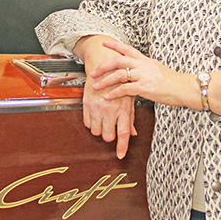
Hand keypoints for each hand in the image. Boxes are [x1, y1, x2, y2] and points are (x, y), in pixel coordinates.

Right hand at [74, 36, 137, 158]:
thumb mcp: (129, 97)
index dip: (122, 147)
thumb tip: (133, 134)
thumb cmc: (120, 80)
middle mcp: (109, 110)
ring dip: (100, 129)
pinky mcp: (87, 105)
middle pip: (107, 136)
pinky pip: (87, 124)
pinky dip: (92, 123)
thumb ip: (130, 117)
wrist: (104, 63)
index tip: (121, 156)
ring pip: (96, 132)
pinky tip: (96, 115)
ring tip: (104, 120)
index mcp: (122, 108)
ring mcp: (97, 108)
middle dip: (109, 136)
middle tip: (111, 129)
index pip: (123, 133)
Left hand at [92, 40, 197, 108]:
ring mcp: (142, 76)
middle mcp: (142, 65)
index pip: (127, 49)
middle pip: (118, 60)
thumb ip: (145, 66)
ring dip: (105, 81)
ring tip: (97, 86)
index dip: (114, 45)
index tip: (103, 43)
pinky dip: (114, 93)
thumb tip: (137, 66)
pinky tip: (108, 97)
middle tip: (94, 72)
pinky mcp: (144, 87)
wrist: (183, 87)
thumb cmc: (172, 80)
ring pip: (118, 75)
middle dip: (103, 66)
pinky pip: (124, 89)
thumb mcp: (157, 68)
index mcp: (145, 60)